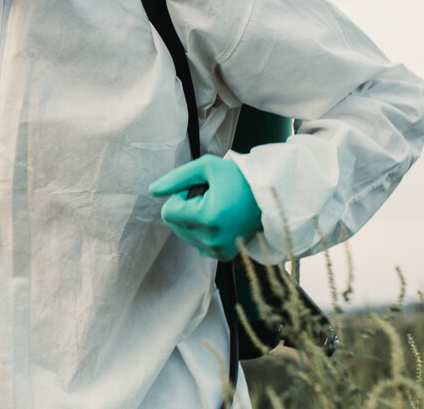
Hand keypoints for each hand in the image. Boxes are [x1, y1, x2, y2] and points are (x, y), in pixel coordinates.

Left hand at [149, 155, 263, 260]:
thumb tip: (152, 190)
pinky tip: (221, 220)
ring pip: (185, 235)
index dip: (180, 196)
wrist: (270, 196)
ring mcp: (219, 251)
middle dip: (186, 208)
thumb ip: (176, 178)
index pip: (168, 212)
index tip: (199, 189)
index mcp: (208, 218)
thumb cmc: (239, 177)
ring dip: (194, 220)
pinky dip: (203, 231)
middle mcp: (212, 239)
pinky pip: (198, 244)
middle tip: (210, 197)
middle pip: (174, 225)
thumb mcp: (207, 167)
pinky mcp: (224, 256)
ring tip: (217, 207)